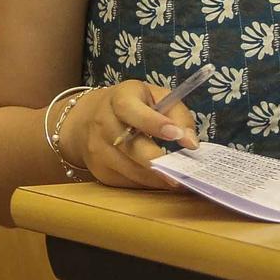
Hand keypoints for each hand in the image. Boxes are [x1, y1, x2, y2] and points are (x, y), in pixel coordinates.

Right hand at [58, 81, 197, 189]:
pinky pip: (129, 181)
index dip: (153, 122)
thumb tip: (191, 143)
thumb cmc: (133, 105)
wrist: (89, 119)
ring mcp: (98, 150)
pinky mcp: (100, 171)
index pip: (129, 109)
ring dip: (157, 177)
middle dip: (156, 159)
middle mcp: (103, 123)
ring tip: (180, 180)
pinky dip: (149, 183)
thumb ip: (177, 113)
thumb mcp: (155, 97)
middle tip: (181, 172)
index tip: (176, 135)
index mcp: (119, 98)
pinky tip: (163, 181)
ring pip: (131, 169)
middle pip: (129, 145)